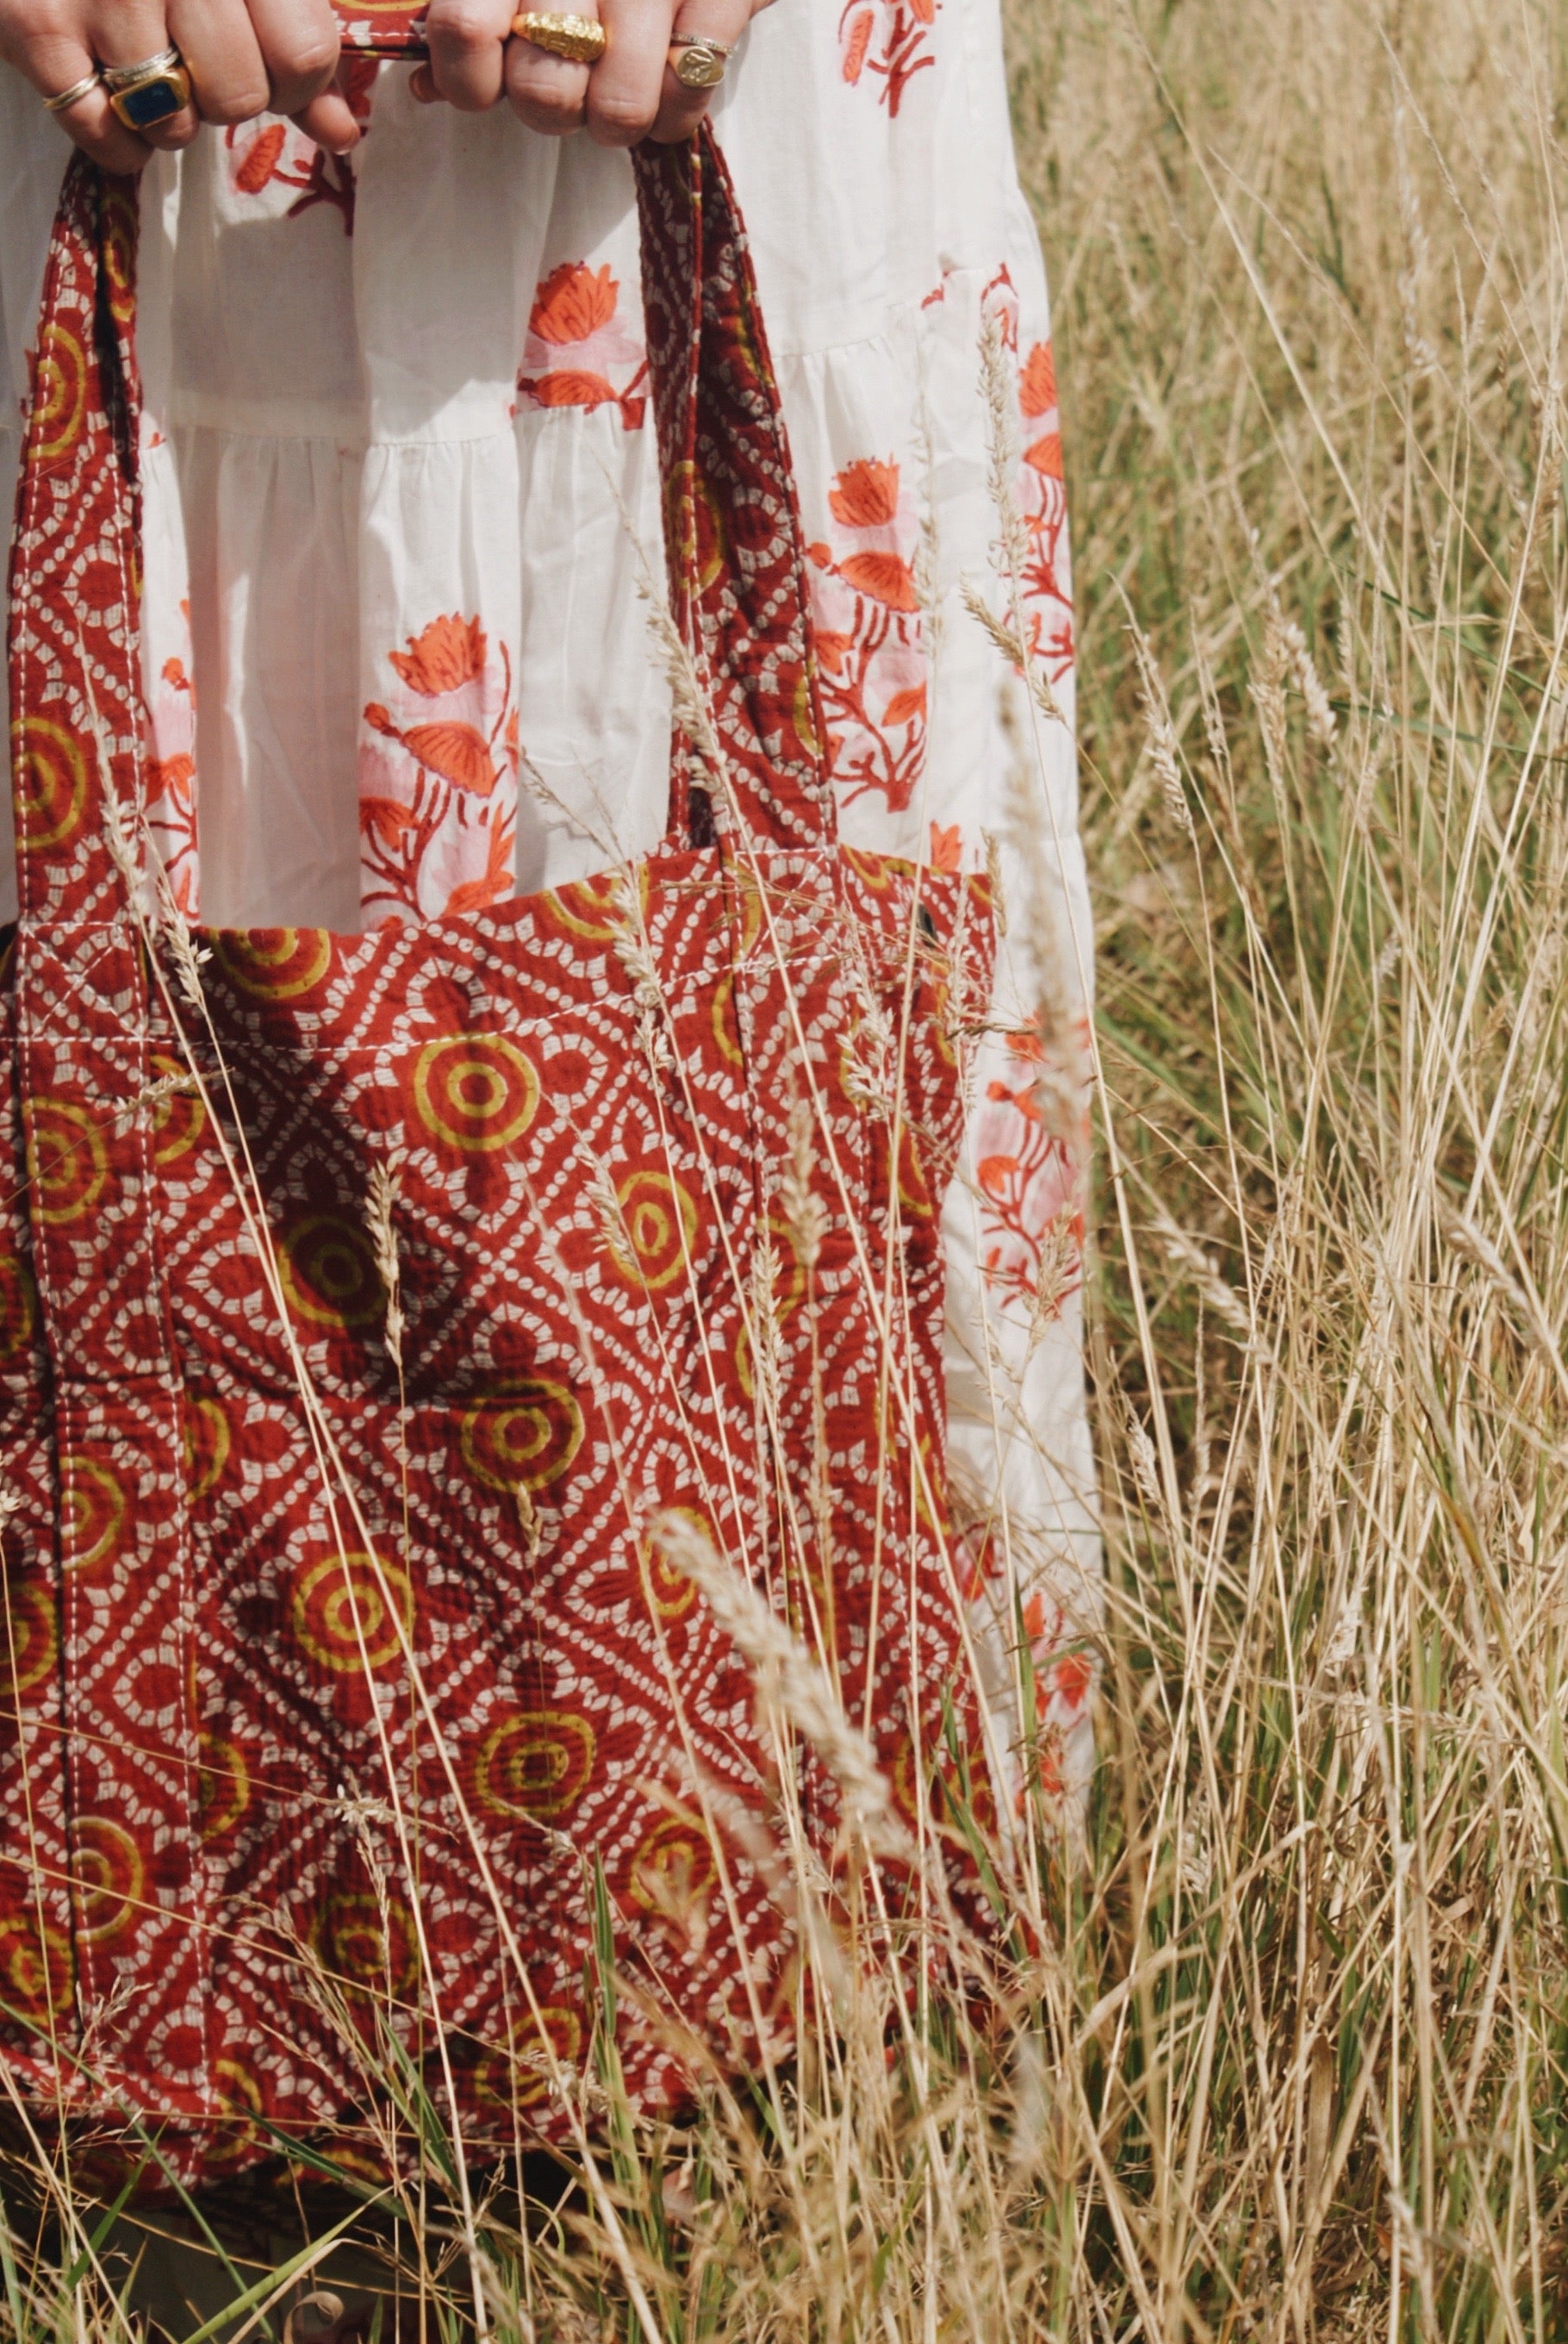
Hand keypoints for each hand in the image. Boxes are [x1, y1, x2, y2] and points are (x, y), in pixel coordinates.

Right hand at [1, 0, 354, 173]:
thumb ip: (294, 45)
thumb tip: (343, 134)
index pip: (304, 53)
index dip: (296, 83)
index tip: (272, 70)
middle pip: (239, 96)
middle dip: (227, 100)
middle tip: (200, 68)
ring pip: (172, 122)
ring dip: (168, 120)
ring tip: (148, 71)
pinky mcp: (38, 26)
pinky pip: (105, 134)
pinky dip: (117, 142)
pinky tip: (110, 96)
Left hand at [413, 0, 767, 145]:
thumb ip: (467, 17)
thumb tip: (426, 89)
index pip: (464, 32)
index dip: (469, 82)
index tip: (488, 83)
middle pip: (542, 92)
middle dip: (553, 112)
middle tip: (571, 84)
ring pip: (617, 110)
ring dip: (617, 120)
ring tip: (621, 88)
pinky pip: (687, 92)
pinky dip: (674, 111)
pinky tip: (665, 83)